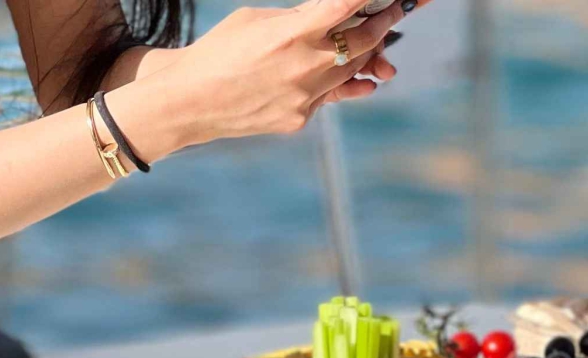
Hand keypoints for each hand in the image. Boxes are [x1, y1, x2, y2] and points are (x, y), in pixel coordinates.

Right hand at [151, 0, 412, 145]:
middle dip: (382, 25)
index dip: (369, 0)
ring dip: (368, 54)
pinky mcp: (302, 117)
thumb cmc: (222, 50)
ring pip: (354, 72)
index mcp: (291, 33)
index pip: (343, 9)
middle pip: (362, 43)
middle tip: (394, 12)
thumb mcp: (256, 21)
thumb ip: (298, 19)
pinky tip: (364, 78)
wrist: (193, 99)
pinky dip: (348, 83)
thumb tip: (332, 17)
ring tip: (376, 42)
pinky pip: (334, 96)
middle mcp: (305, 66)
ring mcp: (307, 96)